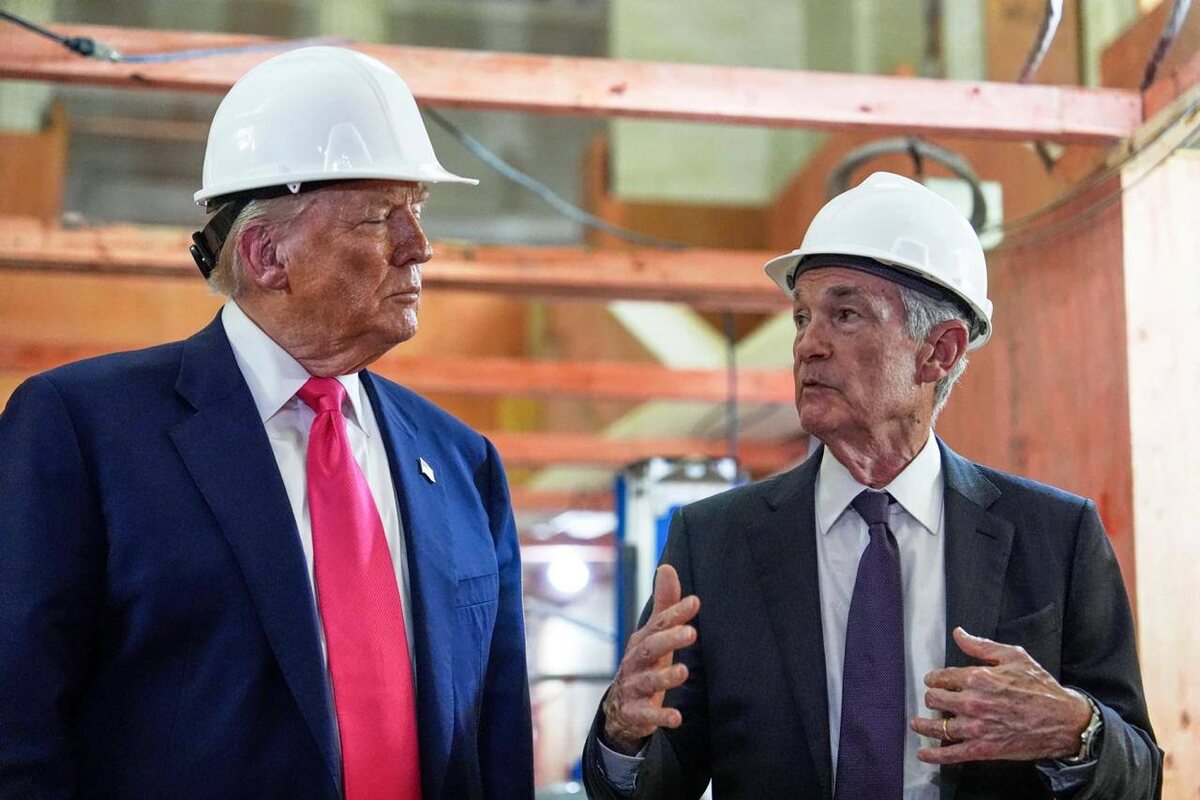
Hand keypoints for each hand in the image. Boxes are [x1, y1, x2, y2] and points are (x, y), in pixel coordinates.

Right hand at [601, 565, 699, 754]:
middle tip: (691, 632)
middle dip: (669, 640)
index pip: (659, 623)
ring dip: (665, 676)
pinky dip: (660, 716)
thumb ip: (664, 605)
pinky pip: (646, 715)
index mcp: (643, 640)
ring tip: (684, 671)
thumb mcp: (655, 635)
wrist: (621, 706)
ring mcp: (633, 686)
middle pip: (649, 648)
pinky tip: (676, 718)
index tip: (696, 602)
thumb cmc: (645, 663)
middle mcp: (635, 661)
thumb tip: (667, 567)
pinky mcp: (635, 712)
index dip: (676, 613)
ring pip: (647, 681)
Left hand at [910, 627, 1091, 764]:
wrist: (1064, 720)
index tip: (935, 682)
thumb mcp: (1013, 656)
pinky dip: (935, 756)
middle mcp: (972, 702)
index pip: (941, 678)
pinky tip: (924, 754)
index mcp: (978, 677)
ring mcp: (977, 728)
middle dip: (932, 699)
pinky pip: (953, 754)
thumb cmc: (1040, 686)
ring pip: (939, 727)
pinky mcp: (984, 749)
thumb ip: (981, 646)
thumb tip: (959, 633)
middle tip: (933, 701)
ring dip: (924, 726)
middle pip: (935, 701)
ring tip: (917, 724)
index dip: (934, 680)